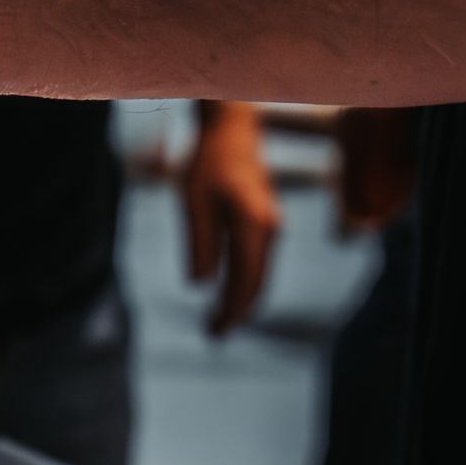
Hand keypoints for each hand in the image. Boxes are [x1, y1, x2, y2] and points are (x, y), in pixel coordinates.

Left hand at [180, 101, 281, 336]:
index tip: (214, 332)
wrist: (233, 130)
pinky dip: (248, 281)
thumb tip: (200, 284)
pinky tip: (231, 292)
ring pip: (261, 274)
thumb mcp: (193, 199)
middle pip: (257, 282)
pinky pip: (260, 261)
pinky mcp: (267, 222)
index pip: (245, 280)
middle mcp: (269, 227)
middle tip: (214, 335)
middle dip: (237, 311)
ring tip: (219, 320)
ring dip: (243, 299)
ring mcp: (272, 225)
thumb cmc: (208, 161)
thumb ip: (198, 241)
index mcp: (251, 222)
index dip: (231, 310)